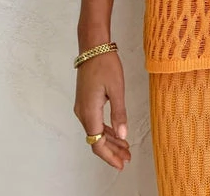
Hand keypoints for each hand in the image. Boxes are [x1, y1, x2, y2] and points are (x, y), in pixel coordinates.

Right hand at [74, 52, 130, 169]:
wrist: (93, 47)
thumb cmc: (106, 64)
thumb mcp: (117, 88)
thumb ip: (119, 113)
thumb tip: (123, 136)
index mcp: (89, 112)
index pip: (97, 143)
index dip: (109, 156)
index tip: (121, 163)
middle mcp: (82, 112)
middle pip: (96, 139)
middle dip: (111, 151)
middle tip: (127, 158)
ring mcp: (82, 107)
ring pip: (95, 131)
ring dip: (110, 141)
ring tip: (125, 148)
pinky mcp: (85, 101)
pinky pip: (95, 122)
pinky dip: (106, 130)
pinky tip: (117, 133)